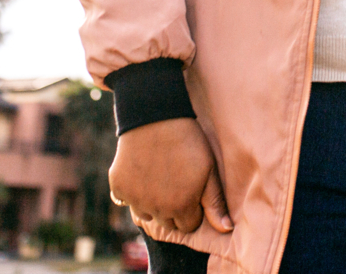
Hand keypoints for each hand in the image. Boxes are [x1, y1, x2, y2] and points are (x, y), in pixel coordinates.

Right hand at [109, 118, 232, 237]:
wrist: (155, 116)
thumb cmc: (187, 142)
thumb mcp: (208, 170)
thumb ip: (215, 202)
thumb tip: (227, 229)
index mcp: (180, 208)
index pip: (189, 225)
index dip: (192, 209)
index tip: (191, 190)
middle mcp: (156, 210)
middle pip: (167, 223)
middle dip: (172, 209)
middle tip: (174, 182)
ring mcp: (135, 200)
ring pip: (145, 215)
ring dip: (151, 204)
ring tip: (158, 178)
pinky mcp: (118, 188)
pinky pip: (124, 201)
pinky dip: (132, 192)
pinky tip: (141, 173)